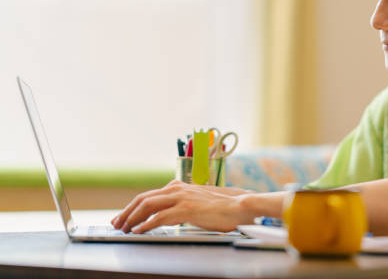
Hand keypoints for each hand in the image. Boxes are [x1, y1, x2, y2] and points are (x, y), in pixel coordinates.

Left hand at [110, 180, 255, 233]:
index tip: (123, 216)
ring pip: (148, 205)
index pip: (149, 196)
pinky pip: (160, 217)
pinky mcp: (187, 209)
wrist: (241, 205)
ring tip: (123, 228)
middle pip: (144, 199)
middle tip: (116, 223)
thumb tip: (169, 214)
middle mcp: (177, 189)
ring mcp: (181, 198)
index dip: (133, 207)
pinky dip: (146, 224)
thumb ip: (182, 204)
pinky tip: (138, 231)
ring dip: (132, 218)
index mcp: (179, 186)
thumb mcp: (198, 202)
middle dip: (127, 212)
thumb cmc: (223, 206)